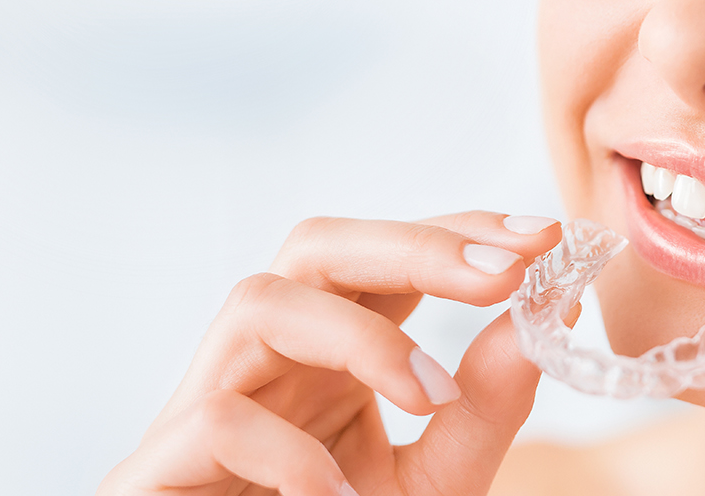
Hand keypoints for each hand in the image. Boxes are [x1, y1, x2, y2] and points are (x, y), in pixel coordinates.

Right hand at [98, 211, 567, 495]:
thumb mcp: (434, 481)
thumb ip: (484, 411)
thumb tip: (540, 320)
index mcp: (330, 355)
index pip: (388, 261)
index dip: (459, 234)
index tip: (544, 237)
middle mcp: (269, 360)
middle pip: (317, 246)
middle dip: (416, 246)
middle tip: (506, 273)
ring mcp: (208, 404)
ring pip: (257, 301)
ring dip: (357, 335)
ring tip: (430, 396)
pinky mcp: (160, 465)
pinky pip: (221, 419)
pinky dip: (291, 452)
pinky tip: (338, 494)